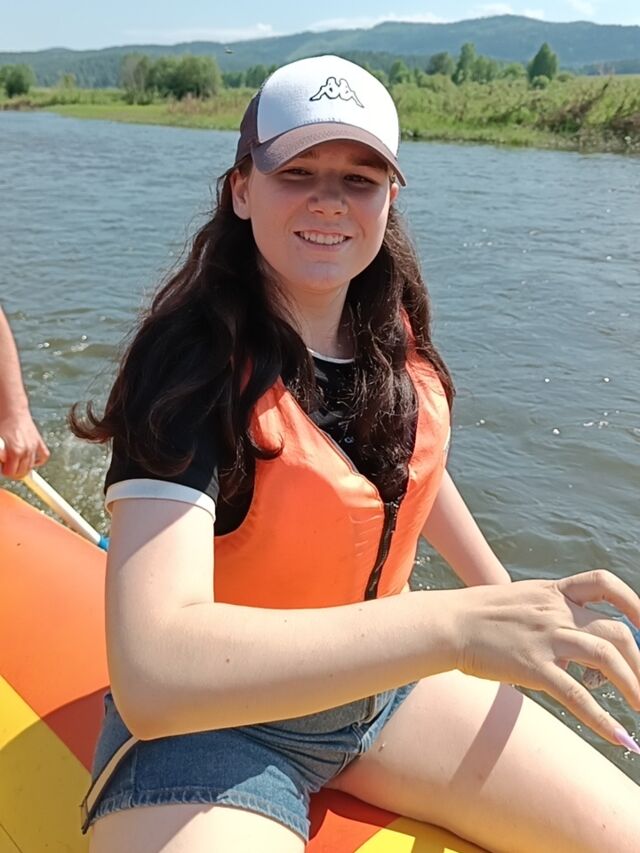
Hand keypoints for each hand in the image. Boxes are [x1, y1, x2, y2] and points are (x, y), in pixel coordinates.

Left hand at [0, 410, 49, 478]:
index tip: (1, 466)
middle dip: (12, 471)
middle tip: (6, 465)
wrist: (11, 410)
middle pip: (21, 473)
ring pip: (30, 467)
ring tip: (14, 461)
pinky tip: (29, 459)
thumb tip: (2, 465)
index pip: (10, 473)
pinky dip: (37, 461)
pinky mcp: (39, 442)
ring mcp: (34, 447)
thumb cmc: (1, 424)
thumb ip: (0, 457)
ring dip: (22, 467)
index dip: (3, 470)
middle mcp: (26, 450)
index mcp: (15, 451)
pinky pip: (43, 457)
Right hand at [455, 570, 639, 746]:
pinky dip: (601, 719)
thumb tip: (572, 641)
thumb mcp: (520, 601)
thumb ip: (550, 613)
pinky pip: (575, 693)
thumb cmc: (478, 615)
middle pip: (617, 630)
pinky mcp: (532, 665)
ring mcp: (545, 638)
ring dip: (633, 686)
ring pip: (606, 656)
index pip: (604, 584)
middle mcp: (556, 612)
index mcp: (553, 593)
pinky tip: (618, 737)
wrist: (448, 623)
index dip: (634, 603)